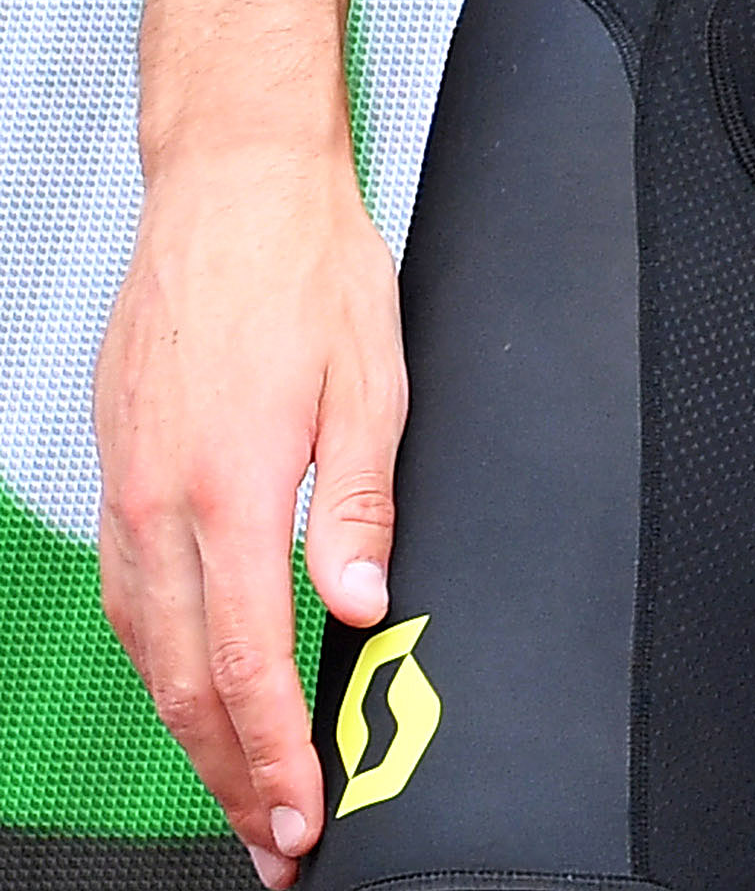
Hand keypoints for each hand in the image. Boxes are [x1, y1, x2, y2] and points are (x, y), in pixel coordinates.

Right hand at [96, 147, 404, 887]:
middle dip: (232, 773)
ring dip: (192, 733)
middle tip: (277, 844)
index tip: (303, 816)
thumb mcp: (374, 378)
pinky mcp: (119, 475)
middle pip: (186, 680)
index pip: (247, 661)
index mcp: (229, 487)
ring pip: (148, 649)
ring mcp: (127, 492)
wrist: (229, 190)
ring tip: (239, 791)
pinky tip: (191, 694)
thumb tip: (359, 607)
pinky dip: (161, 663)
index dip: (275, 752)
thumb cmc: (310, 270)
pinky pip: (130, 597)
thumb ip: (359, 503)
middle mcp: (161, 504)